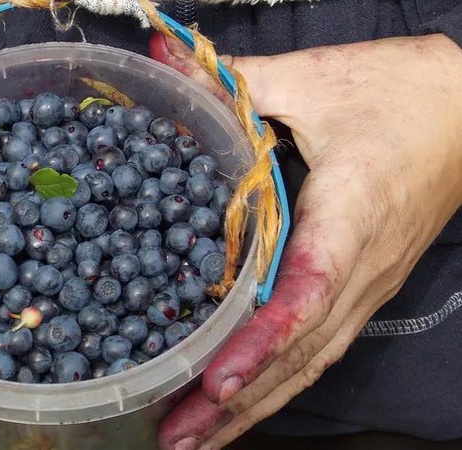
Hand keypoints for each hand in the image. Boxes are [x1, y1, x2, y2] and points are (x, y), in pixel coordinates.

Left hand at [150, 32, 461, 449]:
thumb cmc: (398, 92)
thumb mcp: (314, 78)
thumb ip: (234, 79)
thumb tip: (160, 55)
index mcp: (351, 217)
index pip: (306, 295)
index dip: (261, 342)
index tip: (216, 383)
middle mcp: (361, 269)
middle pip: (301, 354)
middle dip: (238, 403)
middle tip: (175, 440)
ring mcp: (366, 285)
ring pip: (309, 362)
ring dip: (252, 407)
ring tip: (191, 441)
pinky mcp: (361, 285)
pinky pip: (316, 345)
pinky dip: (274, 379)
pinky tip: (237, 399)